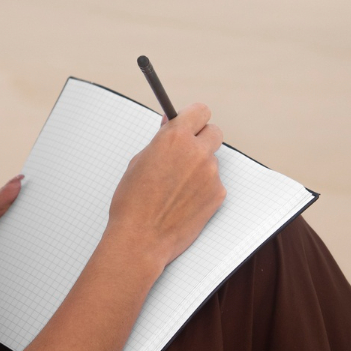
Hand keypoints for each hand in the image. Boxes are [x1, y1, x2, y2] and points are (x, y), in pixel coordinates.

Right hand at [104, 103, 225, 273]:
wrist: (141, 239)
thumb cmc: (132, 202)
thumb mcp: (139, 161)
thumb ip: (161, 141)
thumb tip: (170, 126)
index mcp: (175, 138)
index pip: (200, 111)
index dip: (194, 117)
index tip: (190, 123)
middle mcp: (197, 152)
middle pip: (214, 132)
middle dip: (202, 138)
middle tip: (188, 151)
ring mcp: (211, 174)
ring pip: (211, 161)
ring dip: (200, 167)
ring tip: (177, 188)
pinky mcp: (218, 195)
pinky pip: (214, 183)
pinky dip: (203, 189)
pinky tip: (184, 202)